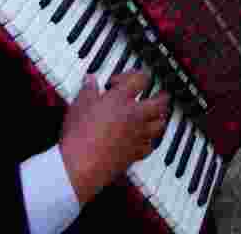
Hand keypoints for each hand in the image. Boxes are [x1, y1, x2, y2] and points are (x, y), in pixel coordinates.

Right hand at [60, 72, 169, 205]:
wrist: (81, 165)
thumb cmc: (79, 135)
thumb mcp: (78, 106)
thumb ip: (88, 91)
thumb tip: (90, 80)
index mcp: (121, 99)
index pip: (139, 78)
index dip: (133, 76)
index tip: (122, 81)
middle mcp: (134, 115)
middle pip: (160, 102)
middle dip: (161, 96)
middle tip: (158, 94)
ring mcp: (138, 135)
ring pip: (160, 124)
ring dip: (159, 119)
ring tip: (154, 116)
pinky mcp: (136, 153)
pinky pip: (150, 146)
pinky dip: (149, 142)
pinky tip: (143, 141)